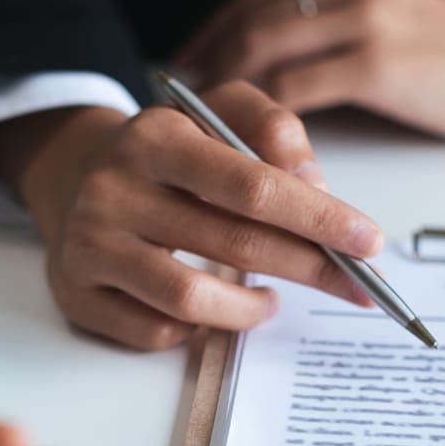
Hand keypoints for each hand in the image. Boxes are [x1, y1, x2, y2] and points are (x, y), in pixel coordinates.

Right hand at [0, 84, 382, 351]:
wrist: (75, 176)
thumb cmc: (168, 154)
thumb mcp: (219, 114)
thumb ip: (273, 129)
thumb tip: (315, 185)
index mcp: (156, 137)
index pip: (251, 184)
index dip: (317, 218)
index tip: (368, 241)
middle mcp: (114, 190)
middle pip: (232, 242)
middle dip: (308, 267)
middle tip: (355, 284)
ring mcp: (89, 245)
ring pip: (190, 299)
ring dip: (248, 309)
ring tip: (270, 301)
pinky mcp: (76, 293)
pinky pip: (153, 331)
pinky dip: (198, 329)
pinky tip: (212, 309)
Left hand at [175, 0, 444, 143]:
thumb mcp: (393, 21)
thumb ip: (337, 28)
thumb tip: (271, 63)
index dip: (214, 32)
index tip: (186, 66)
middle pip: (250, 19)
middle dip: (208, 64)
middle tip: (181, 107)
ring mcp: (365, 18)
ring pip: (263, 52)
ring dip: (227, 94)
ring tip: (206, 129)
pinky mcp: (378, 63)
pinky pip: (295, 90)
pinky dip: (264, 118)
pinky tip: (251, 146)